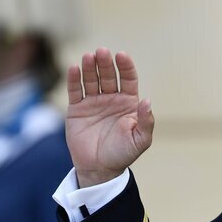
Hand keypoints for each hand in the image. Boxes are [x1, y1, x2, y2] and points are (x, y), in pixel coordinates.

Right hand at [65, 48, 154, 186]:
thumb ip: (146, 122)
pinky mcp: (76, 109)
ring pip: (91, 79)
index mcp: (128, 103)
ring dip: (89, 67)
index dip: (125, 67)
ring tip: (88, 57)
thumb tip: (147, 101)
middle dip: (105, 63)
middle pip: (108, 76)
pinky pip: (75, 90)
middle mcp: (111, 99)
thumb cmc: (122, 154)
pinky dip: (74, 79)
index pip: (128, 79)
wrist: (99, 169)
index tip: (121, 56)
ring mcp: (93, 102)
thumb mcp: (140, 140)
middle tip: (101, 52)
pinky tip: (74, 68)